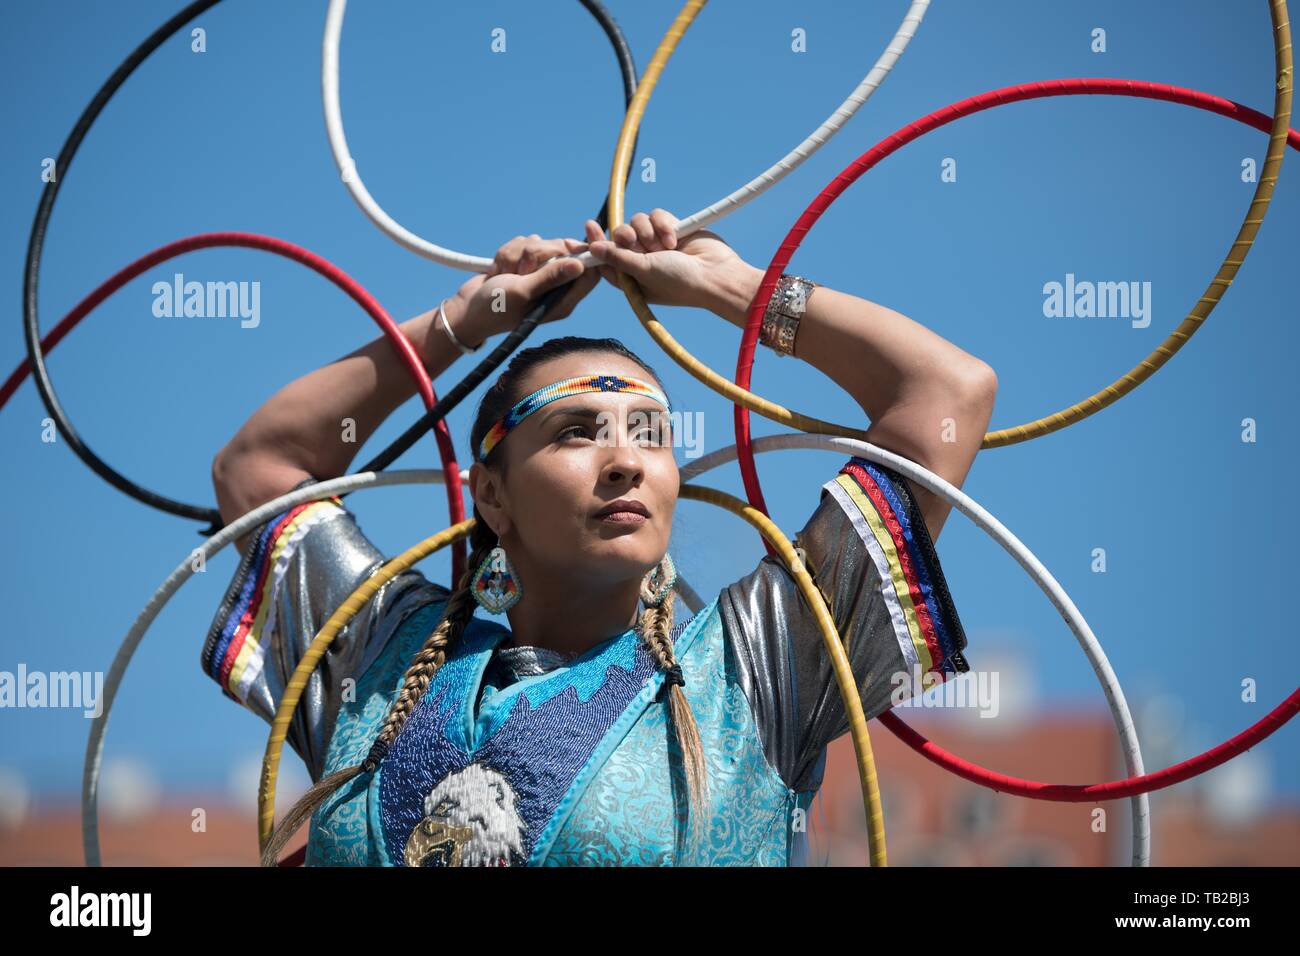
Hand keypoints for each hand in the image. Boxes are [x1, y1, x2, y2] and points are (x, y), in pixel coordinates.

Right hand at [451, 233, 600, 339]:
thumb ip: (551, 277)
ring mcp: (539, 273)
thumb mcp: (523, 292)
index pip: (590, 273)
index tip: (581, 234)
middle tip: (521, 269)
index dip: (590, 252)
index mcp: (563, 300)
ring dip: (518, 253)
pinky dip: (508, 252)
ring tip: (506, 273)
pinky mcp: (525, 264)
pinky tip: (499, 269)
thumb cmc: (494, 308)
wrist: (466, 309)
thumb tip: (580, 265)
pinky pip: (524, 243)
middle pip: (564, 250)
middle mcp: (555, 286)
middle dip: (539, 253)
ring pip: (541, 243)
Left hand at [585, 209, 757, 315]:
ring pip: (637, 222)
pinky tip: (674, 239)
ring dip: (647, 231)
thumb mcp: (643, 271)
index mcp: (631, 278)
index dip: (595, 243)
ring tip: (662, 246)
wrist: (715, 274)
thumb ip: (617, 258)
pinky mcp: (670, 229)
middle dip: (625, 236)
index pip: (605, 258)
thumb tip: (592, 248)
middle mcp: (641, 260)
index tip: (588, 226)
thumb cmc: (679, 282)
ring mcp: (656, 244)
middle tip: (635, 242)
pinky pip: (655, 215)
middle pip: (619, 236)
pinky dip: (663, 224)